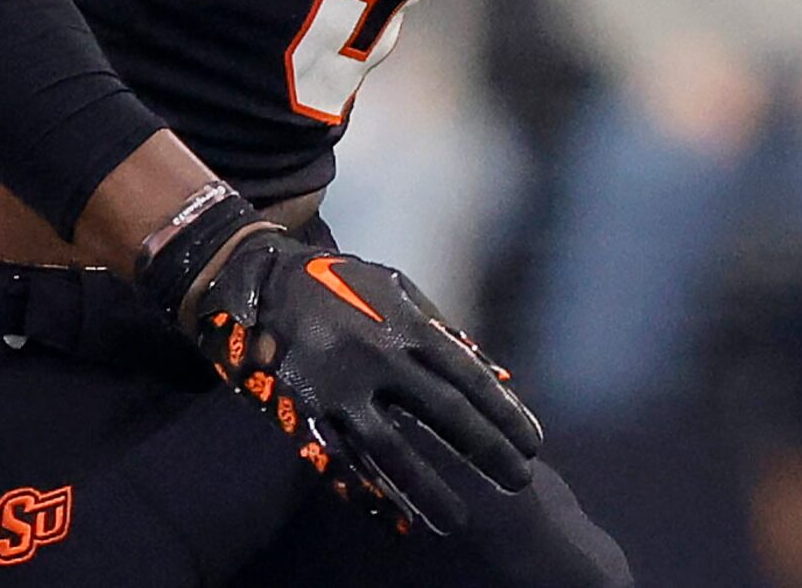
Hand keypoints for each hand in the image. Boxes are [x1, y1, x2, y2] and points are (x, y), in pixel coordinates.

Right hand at [139, 193, 540, 533]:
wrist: (268, 282)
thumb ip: (446, 333)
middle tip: (519, 479)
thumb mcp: (401, 291)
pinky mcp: (307, 411)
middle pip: (442, 413)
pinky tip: (394, 517)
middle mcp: (380, 358)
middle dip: (485, 449)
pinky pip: (342, 459)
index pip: (469, 376)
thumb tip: (497, 376)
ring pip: (391, 448)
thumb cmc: (347, 285)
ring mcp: (341, 388)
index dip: (504, 411)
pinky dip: (368, 491)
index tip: (533, 441)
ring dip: (426, 487)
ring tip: (458, 518)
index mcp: (408, 326)